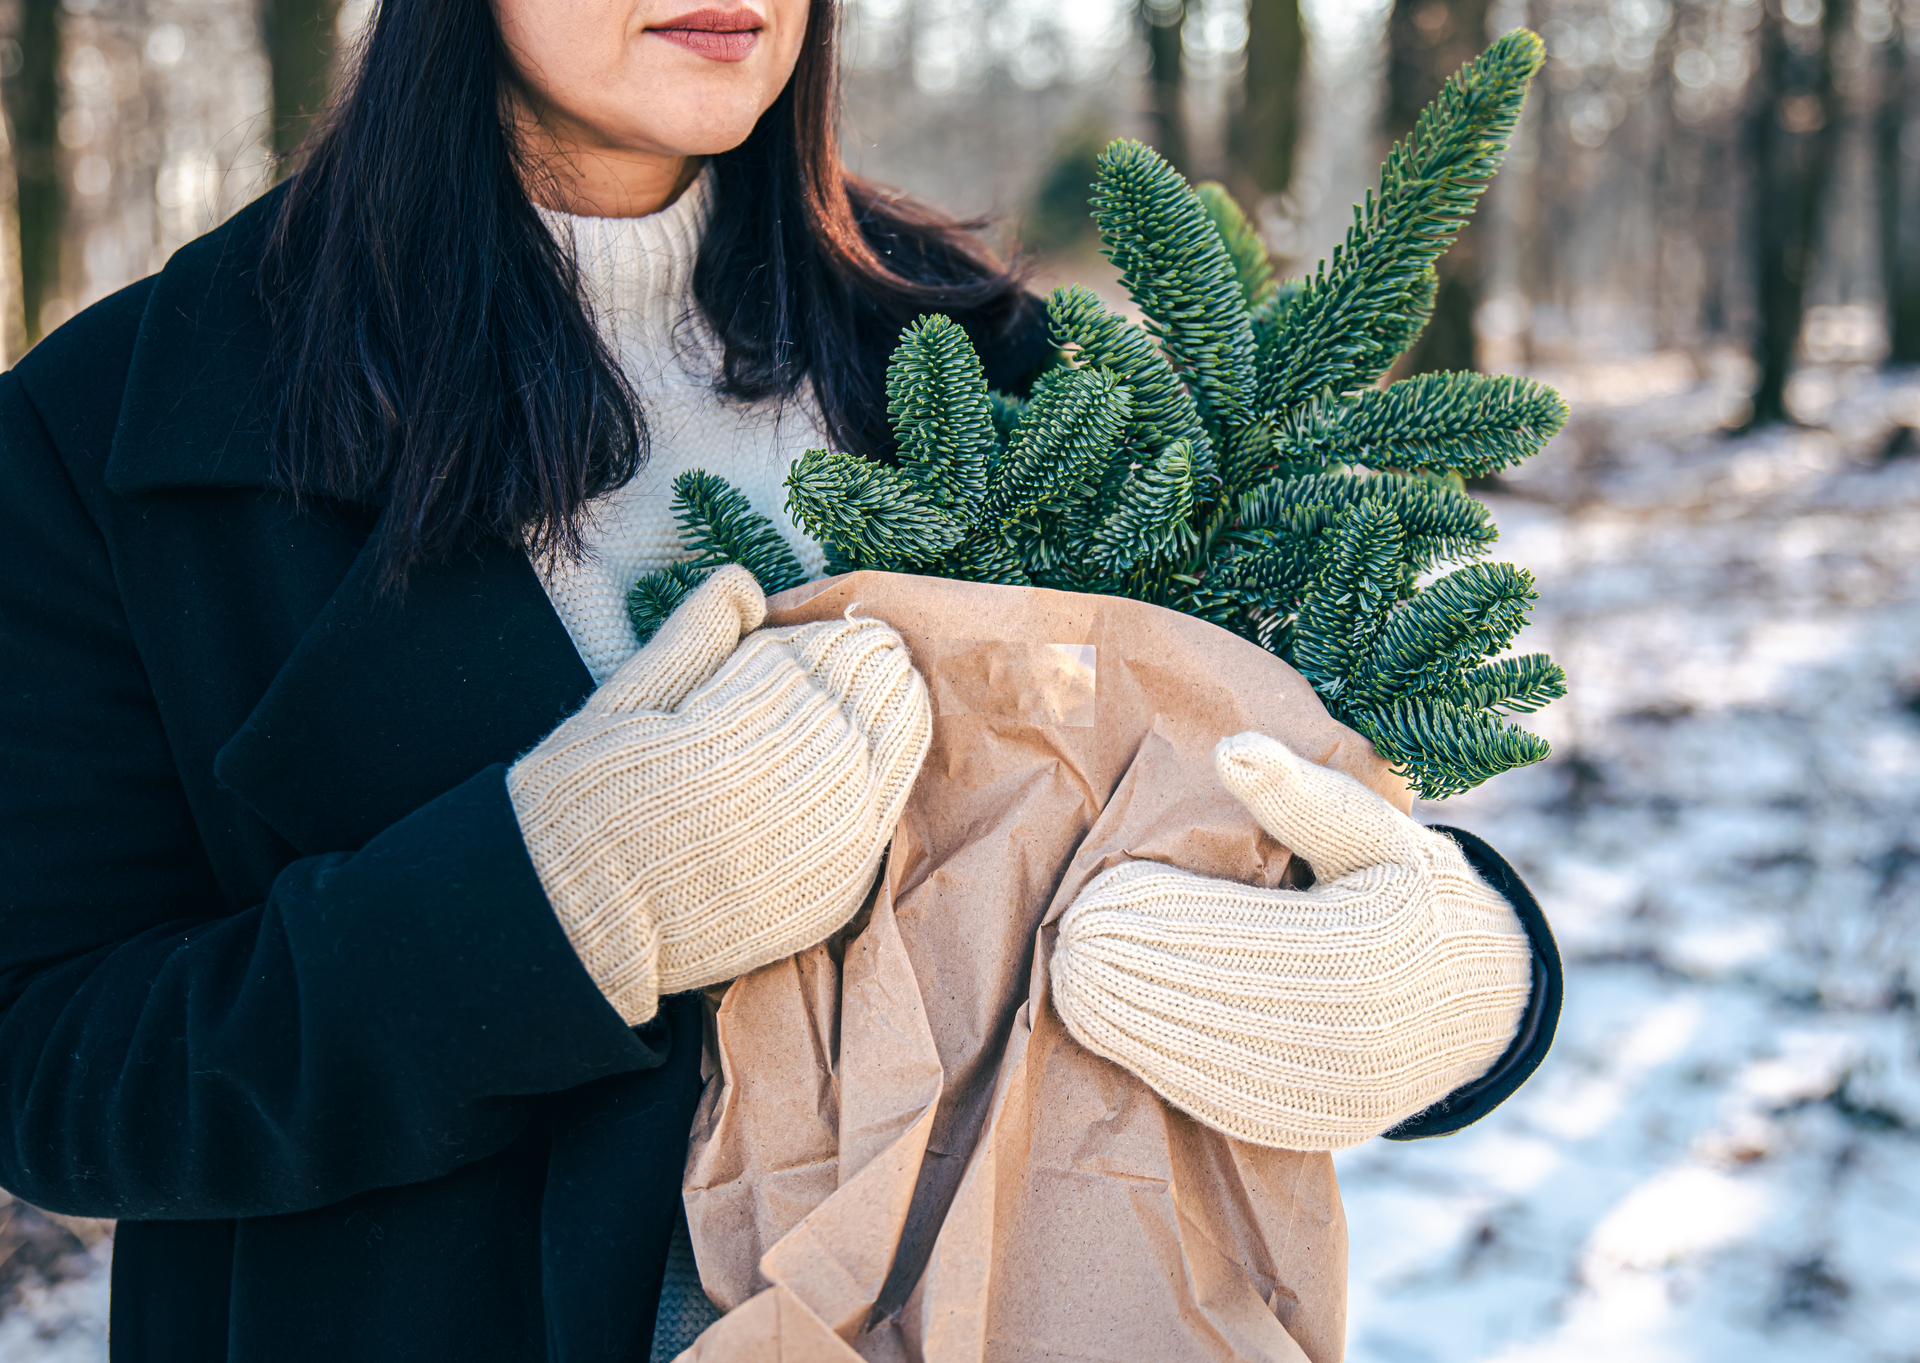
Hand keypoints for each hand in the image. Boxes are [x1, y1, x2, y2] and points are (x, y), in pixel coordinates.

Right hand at [508, 566, 932, 1023]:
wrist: (583, 929)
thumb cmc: (584, 809)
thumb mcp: (622, 705)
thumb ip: (692, 639)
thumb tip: (745, 582)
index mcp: (732, 732)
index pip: (809, 665)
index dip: (828, 640)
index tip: (843, 623)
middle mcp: (788, 790)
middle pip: (857, 705)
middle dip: (868, 669)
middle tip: (878, 644)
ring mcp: (819, 848)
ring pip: (886, 757)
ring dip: (894, 715)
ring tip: (894, 683)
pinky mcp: (833, 894)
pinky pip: (883, 819)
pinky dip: (891, 776)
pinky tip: (882, 752)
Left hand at [1051, 731, 1532, 1150]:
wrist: (1478, 994)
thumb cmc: (1406, 887)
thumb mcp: (1372, 827)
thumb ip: (1300, 792)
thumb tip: (1232, 748)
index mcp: (1376, 948)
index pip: (1244, 932)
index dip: (1165, 916)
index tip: (1099, 891)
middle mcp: (1360, 1035)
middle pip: (1218, 1002)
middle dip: (1133, 973)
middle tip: (1068, 943)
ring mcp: (1340, 1097)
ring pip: (1212, 1065)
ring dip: (1130, 1028)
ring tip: (1072, 985)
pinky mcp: (1317, 1129)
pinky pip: (1224, 1106)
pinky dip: (1162, 1067)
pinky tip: (1114, 1030)